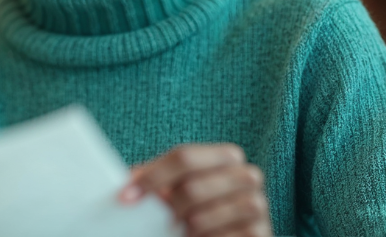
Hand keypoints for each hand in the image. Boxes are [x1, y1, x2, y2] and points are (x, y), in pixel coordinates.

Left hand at [118, 143, 272, 236]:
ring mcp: (258, 205)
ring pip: (201, 216)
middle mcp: (247, 175)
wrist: (227, 234)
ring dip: (183, 228)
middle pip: (191, 187)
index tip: (125, 197)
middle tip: (161, 220)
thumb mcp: (177, 189)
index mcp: (227, 156)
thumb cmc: (199, 209)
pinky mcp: (260, 233)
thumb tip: (127, 182)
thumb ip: (156, 180)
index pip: (183, 157)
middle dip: (168, 207)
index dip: (152, 177)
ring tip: (182, 230)